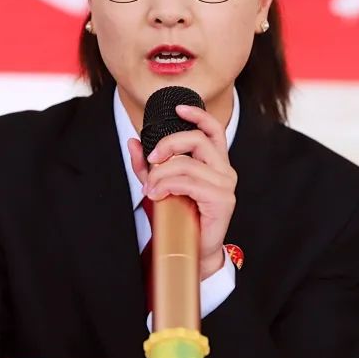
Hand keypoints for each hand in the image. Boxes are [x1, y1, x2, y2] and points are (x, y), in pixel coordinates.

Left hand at [128, 104, 235, 280]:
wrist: (193, 250)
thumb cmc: (181, 217)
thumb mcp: (159, 185)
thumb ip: (147, 165)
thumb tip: (133, 141)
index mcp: (215, 162)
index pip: (213, 129)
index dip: (198, 114)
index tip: (178, 108)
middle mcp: (225, 169)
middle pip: (197, 140)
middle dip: (168, 144)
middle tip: (151, 159)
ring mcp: (226, 184)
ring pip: (188, 163)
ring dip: (162, 173)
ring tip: (150, 188)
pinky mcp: (223, 200)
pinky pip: (190, 183)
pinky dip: (168, 185)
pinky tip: (157, 195)